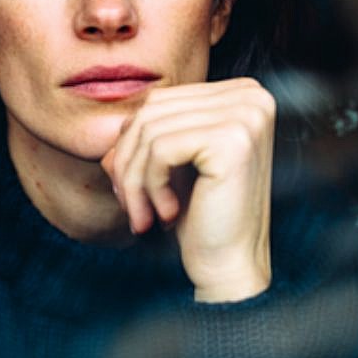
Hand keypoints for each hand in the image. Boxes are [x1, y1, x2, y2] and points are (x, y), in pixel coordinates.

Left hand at [101, 77, 274, 302]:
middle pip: (152, 111)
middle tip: (132, 207)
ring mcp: (246, 114)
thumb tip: (107, 131)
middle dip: (128, 162)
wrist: (229, 264)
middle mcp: (251, 95)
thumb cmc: (200, 215)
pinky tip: (167, 215)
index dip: (132, 144)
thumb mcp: (169, 164)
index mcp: (242, 93)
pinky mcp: (233, 138)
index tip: (130, 190)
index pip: (160, 101)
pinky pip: (160, 149)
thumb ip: (142, 133)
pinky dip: (150, 186)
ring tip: (143, 216)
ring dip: (134, 180)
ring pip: (150, 131)